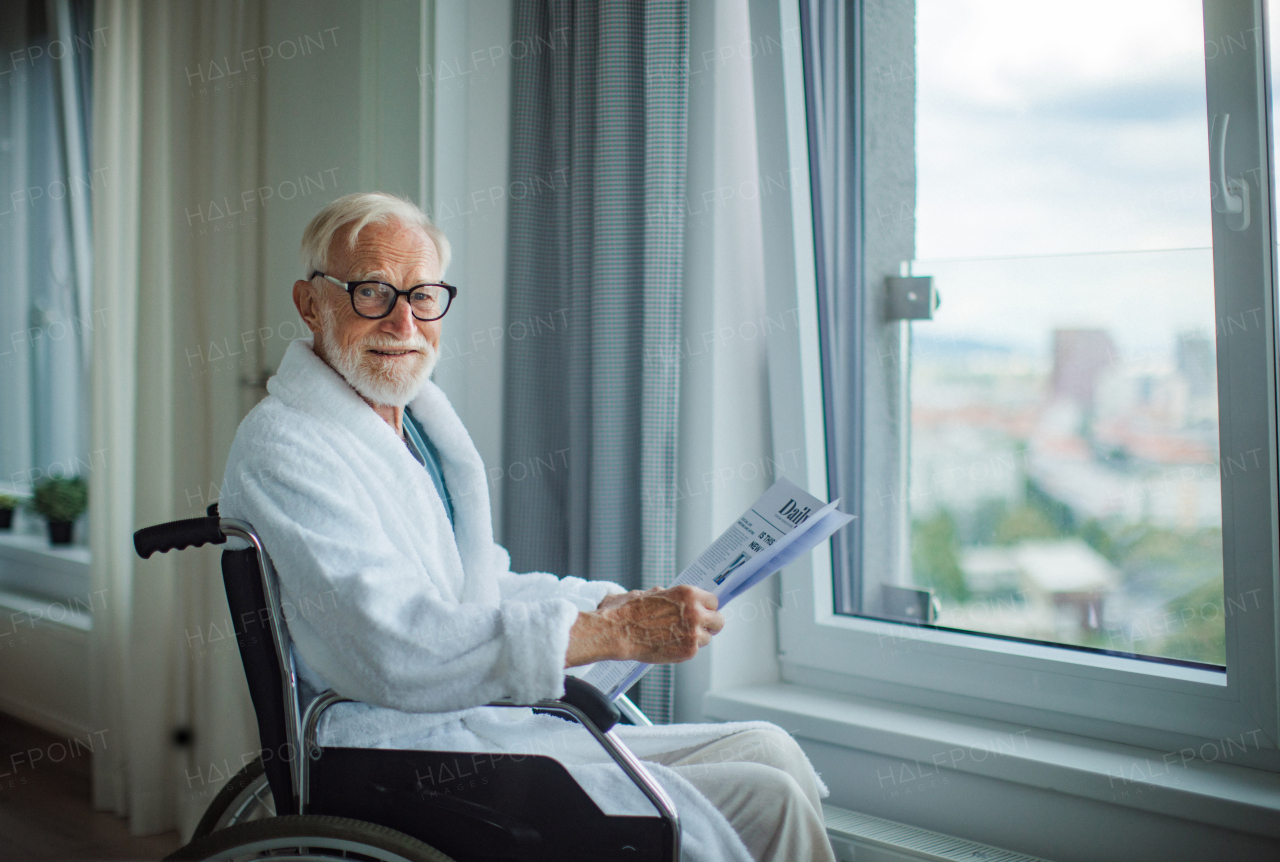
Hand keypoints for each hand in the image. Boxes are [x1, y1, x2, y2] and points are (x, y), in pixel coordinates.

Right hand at [566, 585, 723, 666]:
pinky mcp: (688, 651)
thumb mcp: (655, 593)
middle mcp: (696, 612)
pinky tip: (671, 643)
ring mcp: (694, 633)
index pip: (714, 601)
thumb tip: (686, 600)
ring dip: (697, 638)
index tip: (704, 611)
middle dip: (710, 624)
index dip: (707, 607)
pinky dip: (686, 648)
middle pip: (719, 621)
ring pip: (707, 638)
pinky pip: (695, 650)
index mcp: (689, 594)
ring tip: (678, 636)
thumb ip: (675, 597)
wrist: (620, 632)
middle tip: (699, 626)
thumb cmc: (632, 611)